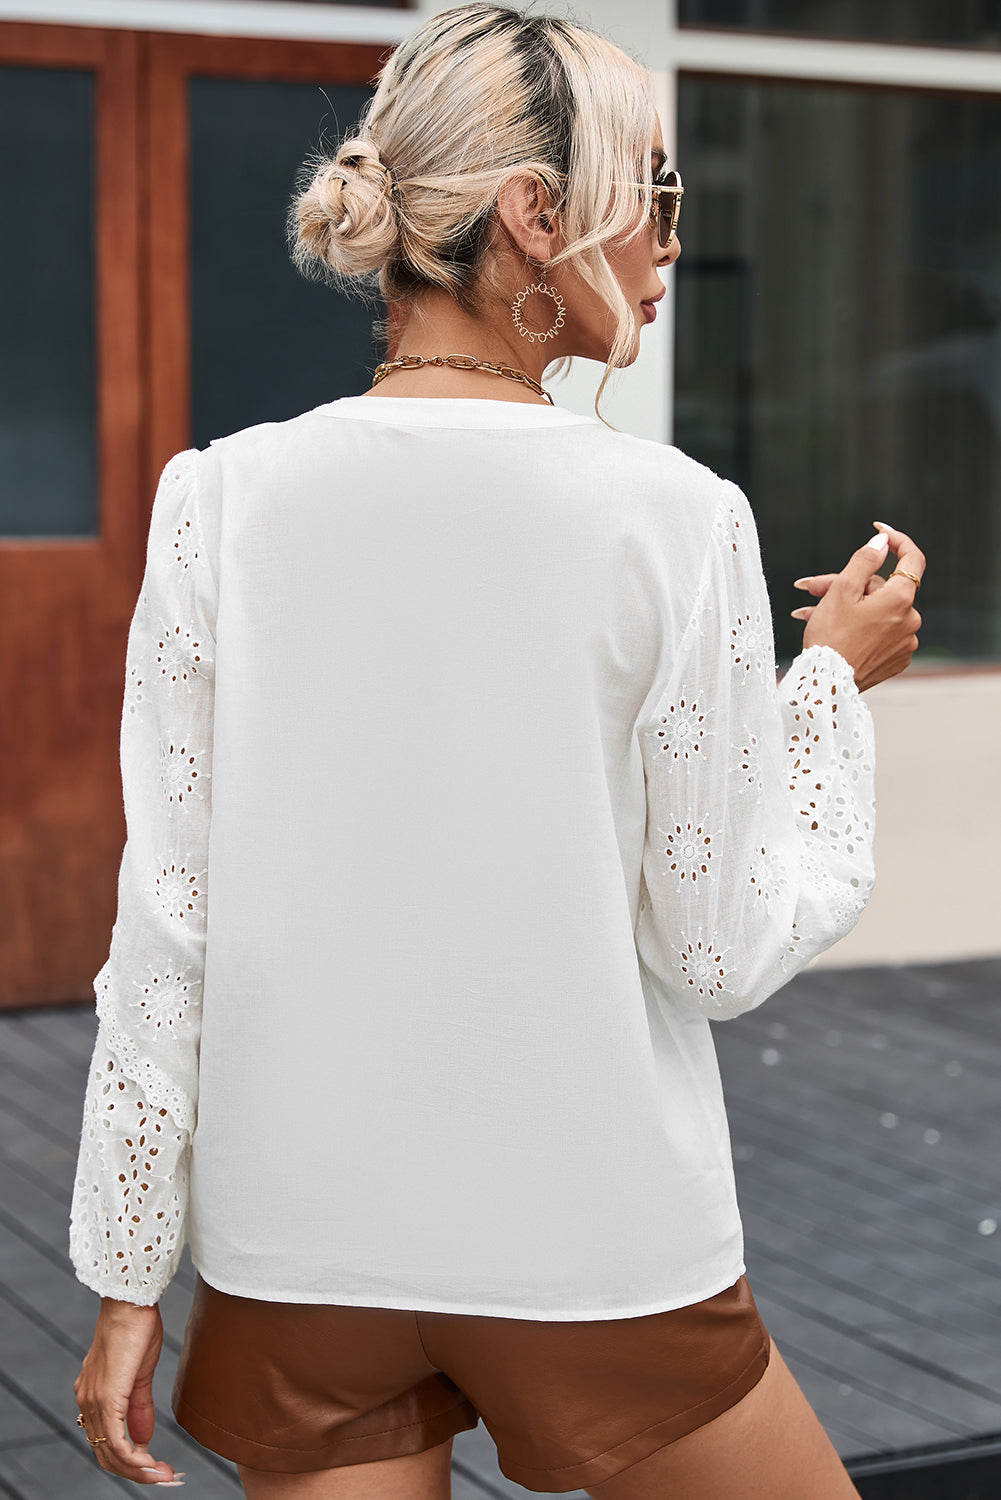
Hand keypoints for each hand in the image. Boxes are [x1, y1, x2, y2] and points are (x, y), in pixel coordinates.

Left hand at [73, 1298, 183, 1484]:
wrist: (131, 1302)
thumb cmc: (135, 1329)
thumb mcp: (140, 1375)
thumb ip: (138, 1408)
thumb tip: (142, 1441)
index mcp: (92, 1396)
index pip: (106, 1442)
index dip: (130, 1462)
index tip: (157, 1469)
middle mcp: (86, 1402)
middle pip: (106, 1455)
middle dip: (136, 1473)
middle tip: (165, 1478)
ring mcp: (93, 1401)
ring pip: (110, 1454)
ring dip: (139, 1471)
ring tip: (164, 1476)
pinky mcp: (107, 1398)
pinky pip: (117, 1442)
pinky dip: (134, 1460)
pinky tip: (153, 1464)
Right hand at [789, 521, 923, 691]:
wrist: (824, 685)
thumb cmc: (830, 637)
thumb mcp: (842, 590)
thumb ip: (865, 560)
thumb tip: (882, 542)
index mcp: (901, 599)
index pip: (912, 558)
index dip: (896, 540)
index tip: (878, 532)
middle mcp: (910, 620)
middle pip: (881, 588)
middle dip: (847, 584)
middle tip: (812, 589)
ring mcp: (905, 642)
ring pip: (876, 610)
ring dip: (847, 607)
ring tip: (810, 613)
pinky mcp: (896, 659)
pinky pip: (879, 632)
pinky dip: (858, 627)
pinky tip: (830, 629)